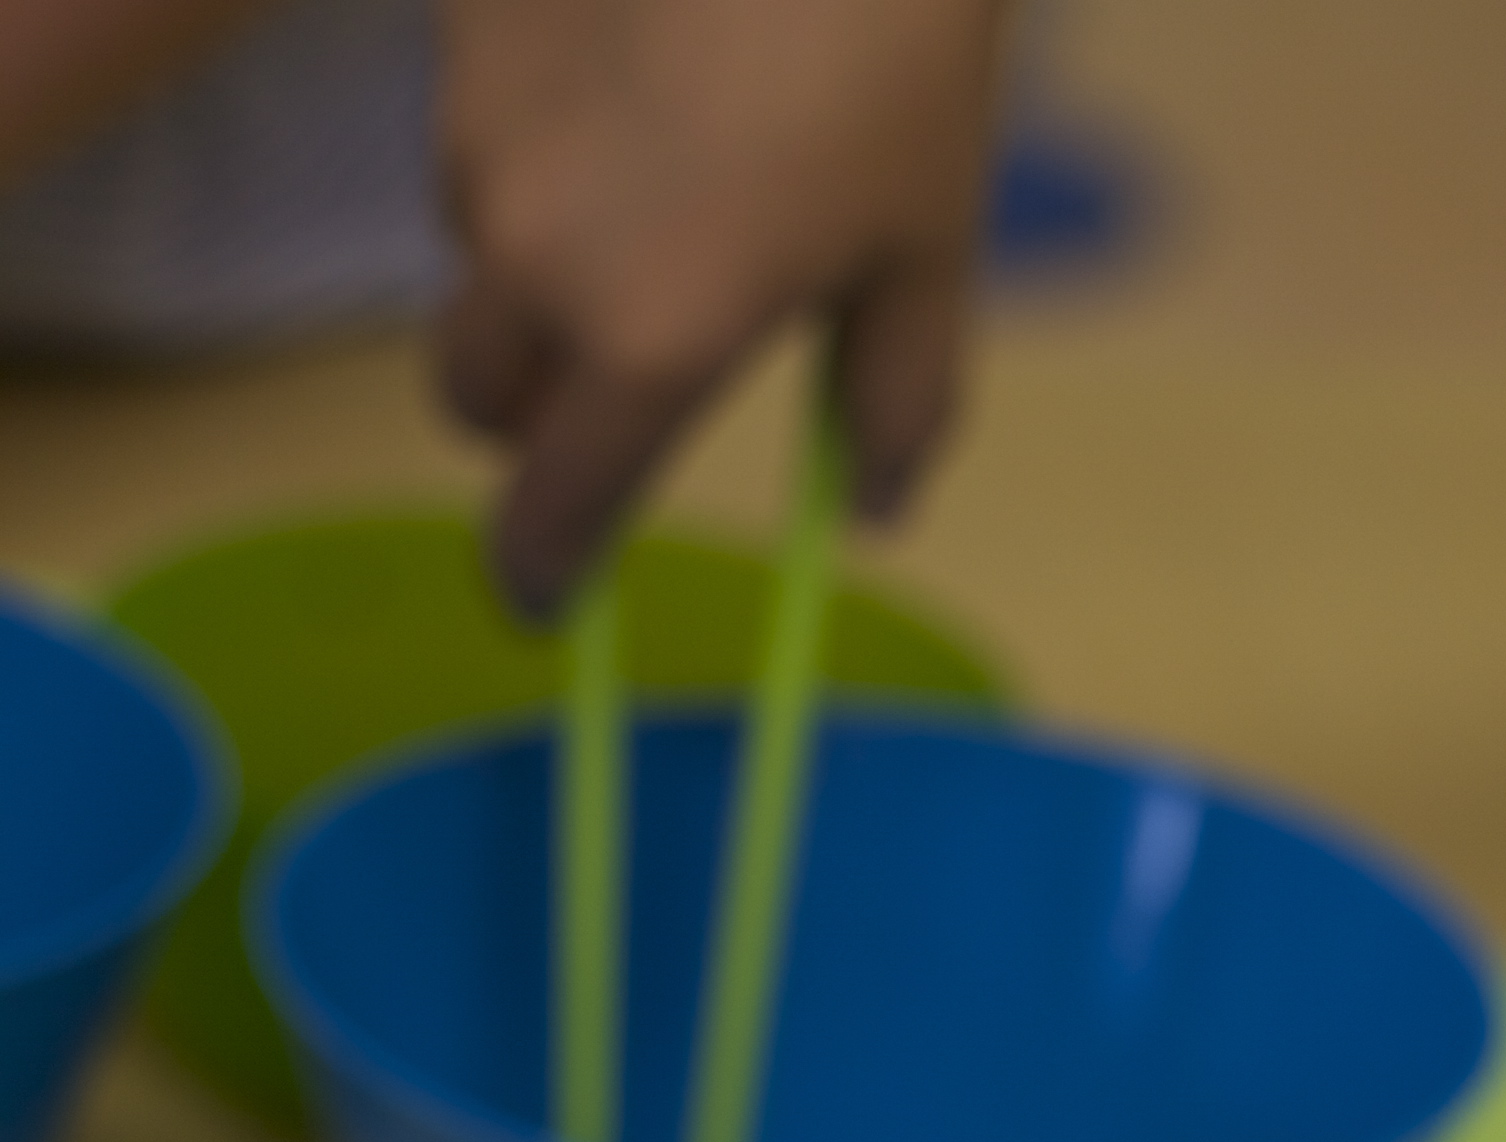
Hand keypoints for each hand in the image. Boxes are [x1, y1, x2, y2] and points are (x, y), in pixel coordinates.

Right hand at [434, 0, 1007, 612]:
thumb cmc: (893, 46)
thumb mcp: (929, 243)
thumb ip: (897, 397)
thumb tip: (873, 508)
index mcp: (650, 338)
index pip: (552, 508)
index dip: (542, 571)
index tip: (545, 601)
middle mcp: (532, 251)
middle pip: (476, 395)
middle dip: (536, 410)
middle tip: (623, 377)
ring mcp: (475, 127)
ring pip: (473, 250)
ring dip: (538, 256)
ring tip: (664, 168)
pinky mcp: (458, 28)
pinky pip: (475, 128)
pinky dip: (538, 138)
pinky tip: (634, 66)